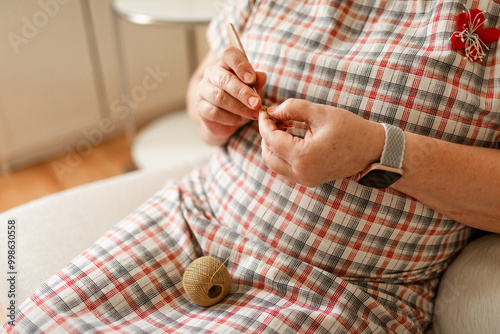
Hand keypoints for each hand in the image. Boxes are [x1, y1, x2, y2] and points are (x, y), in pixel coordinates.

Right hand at [194, 47, 266, 144]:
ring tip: (253, 114)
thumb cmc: (242, 97)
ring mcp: (203, 90)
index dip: (241, 65)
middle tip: (256, 103)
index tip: (252, 79)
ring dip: (239, 107)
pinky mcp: (200, 107)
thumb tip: (261, 77)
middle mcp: (211, 73)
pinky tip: (239, 120)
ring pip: (220, 97)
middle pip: (225, 79)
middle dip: (243, 92)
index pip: (229, 55)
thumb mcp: (253, 87)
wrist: (228, 118)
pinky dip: (229, 118)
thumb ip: (257, 81)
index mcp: (225, 63)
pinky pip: (214, 112)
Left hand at [258, 99, 384, 186]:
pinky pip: (285, 168)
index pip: (272, 140)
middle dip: (265, 136)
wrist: (372, 150)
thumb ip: (293, 108)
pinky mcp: (309, 180)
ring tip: (282, 126)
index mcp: (304, 157)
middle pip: (268, 155)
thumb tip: (272, 111)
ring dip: (273, 145)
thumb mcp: (321, 113)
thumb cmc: (350, 129)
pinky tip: (290, 136)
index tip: (265, 111)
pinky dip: (282, 153)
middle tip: (272, 118)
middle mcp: (301, 172)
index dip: (264, 124)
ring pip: (274, 164)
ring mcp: (305, 179)